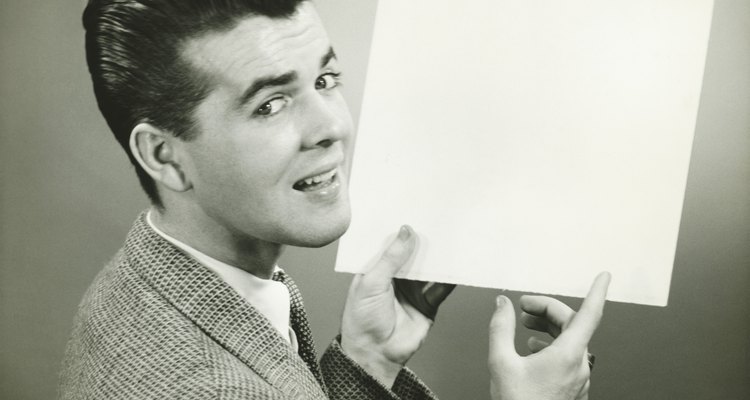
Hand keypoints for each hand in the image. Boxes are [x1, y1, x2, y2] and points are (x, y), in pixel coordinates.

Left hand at [340, 226, 454, 386]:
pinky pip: (441, 287)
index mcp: (375, 269)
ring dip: (439, 256)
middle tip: (438, 219)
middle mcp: (395, 277)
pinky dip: (451, 277)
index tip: (414, 211)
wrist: (375, 354)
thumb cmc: (361, 319)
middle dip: (423, 240)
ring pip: (429, 268)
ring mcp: (412, 290)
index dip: (400, 230)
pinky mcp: (427, 303)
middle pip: (413, 254)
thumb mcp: (372, 282)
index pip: (390, 244)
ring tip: (452, 237)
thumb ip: (391, 257)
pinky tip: (459, 263)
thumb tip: (406, 231)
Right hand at [488, 272, 610, 399]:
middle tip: (524, 306)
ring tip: (525, 328)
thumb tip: (502, 305)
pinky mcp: (572, 389)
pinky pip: (568, 358)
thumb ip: (501, 328)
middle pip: (572, 324)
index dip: (597, 291)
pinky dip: (550, 346)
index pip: (589, 314)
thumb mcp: (501, 361)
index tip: (604, 276)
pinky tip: (532, 351)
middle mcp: (579, 366)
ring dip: (548, 328)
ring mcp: (578, 379)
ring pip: (570, 342)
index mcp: (568, 354)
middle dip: (548, 309)